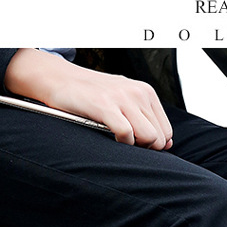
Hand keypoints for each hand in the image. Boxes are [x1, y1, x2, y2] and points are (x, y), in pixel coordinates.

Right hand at [4, 49, 172, 149]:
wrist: (60, 79)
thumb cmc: (92, 95)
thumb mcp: (125, 101)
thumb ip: (146, 120)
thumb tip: (166, 145)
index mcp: (146, 92)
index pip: (166, 131)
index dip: (154, 144)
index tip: (138, 143)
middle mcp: (138, 93)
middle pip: (159, 138)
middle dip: (146, 148)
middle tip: (127, 142)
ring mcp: (123, 99)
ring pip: (149, 137)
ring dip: (136, 146)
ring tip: (120, 139)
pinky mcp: (106, 106)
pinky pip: (127, 135)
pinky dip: (122, 143)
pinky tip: (111, 137)